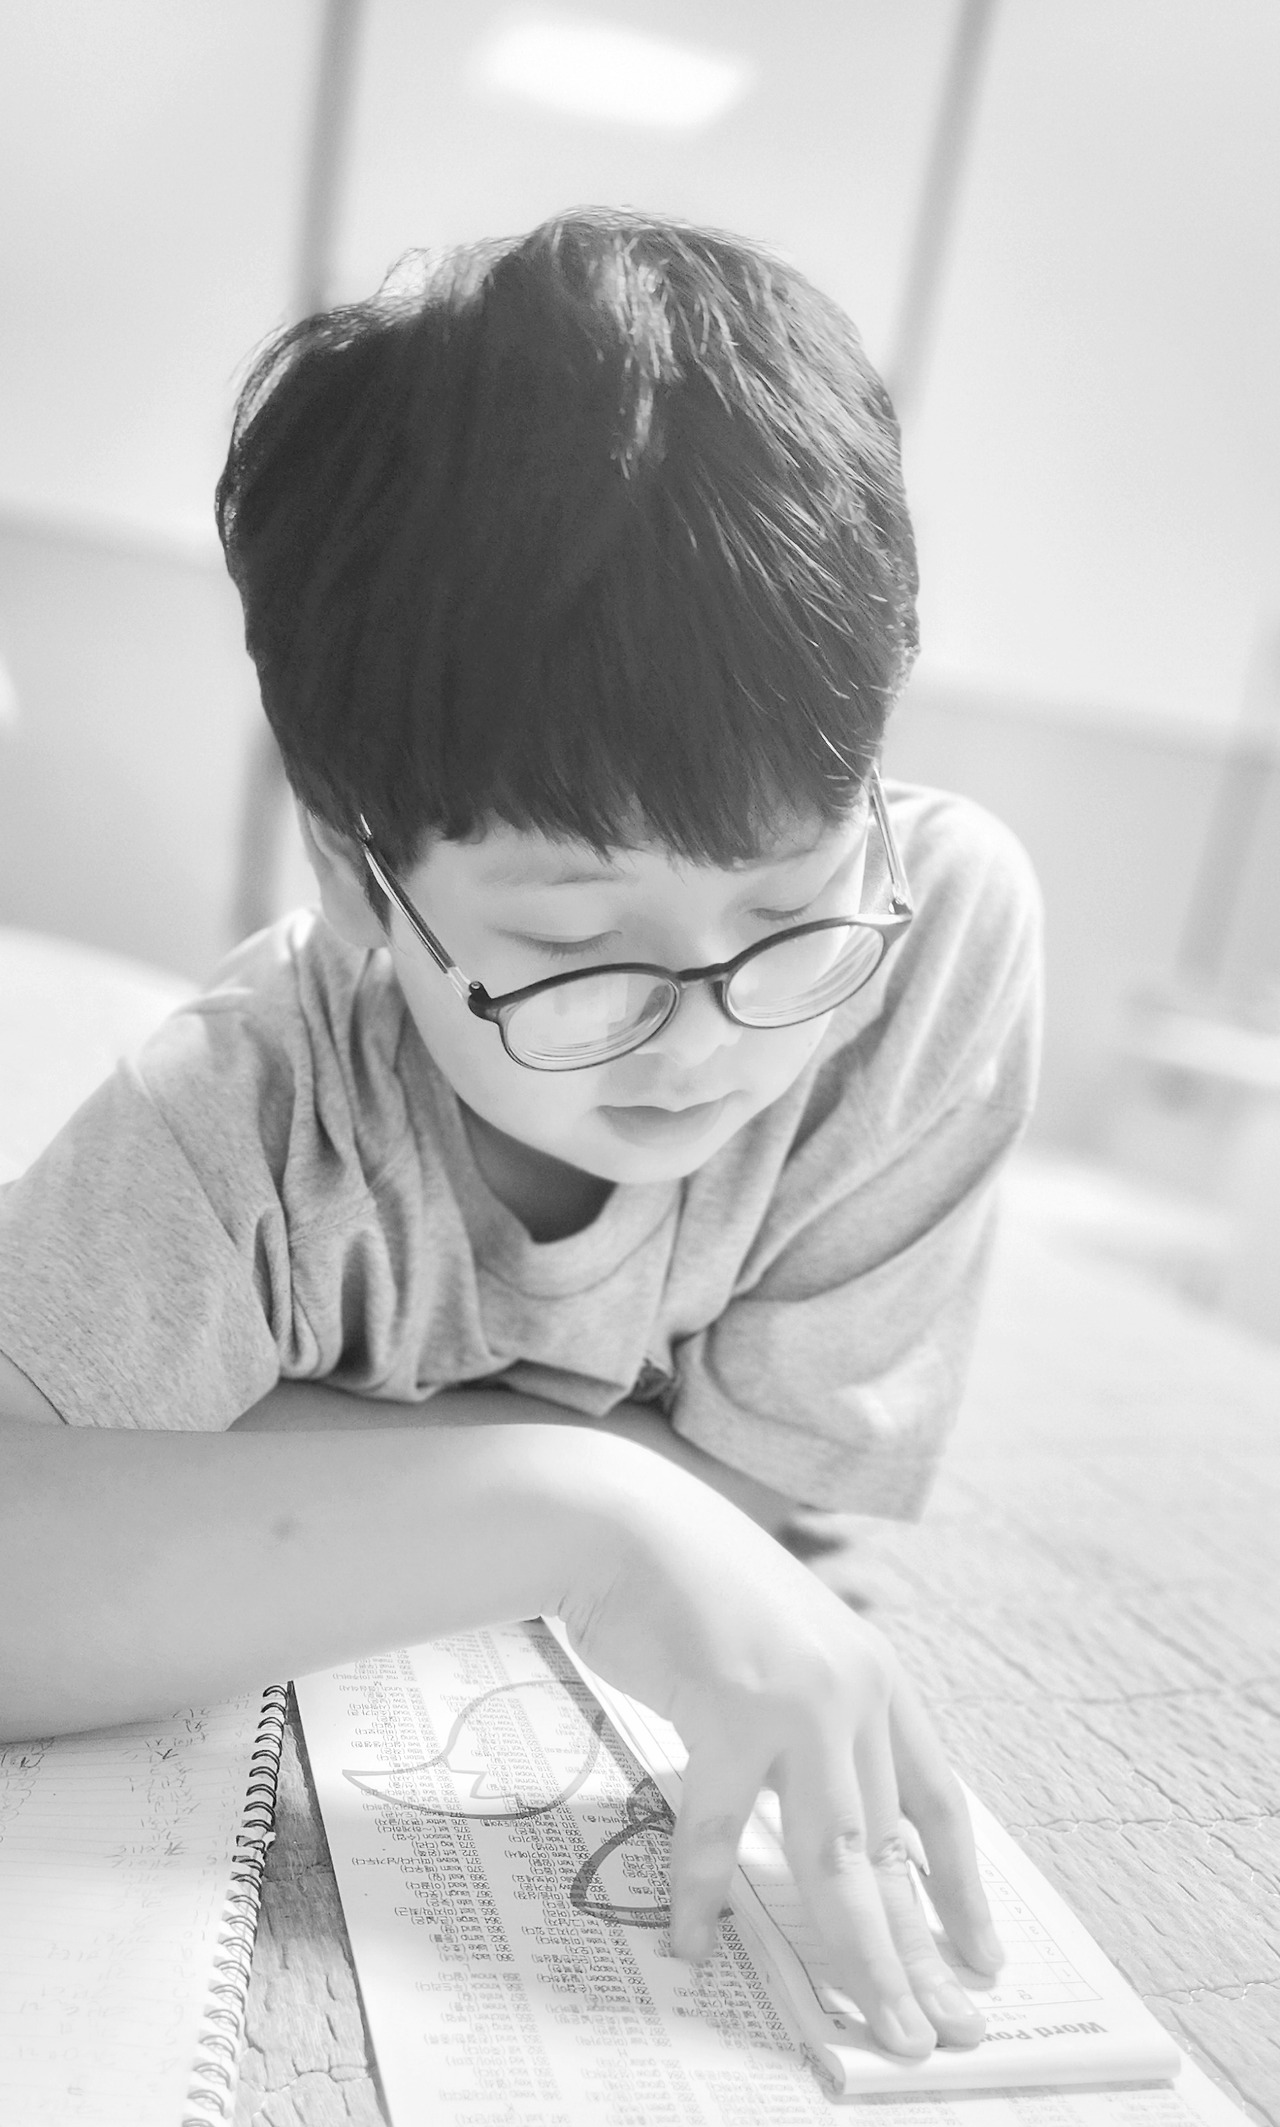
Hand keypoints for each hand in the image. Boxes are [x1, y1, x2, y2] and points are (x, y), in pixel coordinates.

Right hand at [561, 1484, 1001, 2059]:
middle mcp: (853, 1690)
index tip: (982, 1958)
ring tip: (875, 2030)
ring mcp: (797, 1704)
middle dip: (920, 1952)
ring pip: (838, 1861)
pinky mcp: (730, 1714)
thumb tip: (839, 1827)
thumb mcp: (783, 1650)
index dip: (962, 1888)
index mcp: (876, 1674)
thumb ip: (816, 1725)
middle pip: (895, 1849)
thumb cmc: (695, 1588)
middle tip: (945, 2033)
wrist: (626, 1521)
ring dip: (859, 1957)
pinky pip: (721, 1835)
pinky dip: (703, 1895)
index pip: (938, 1801)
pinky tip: (694, 1944)